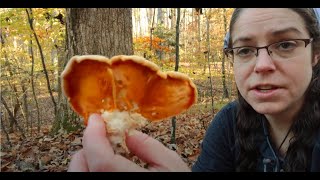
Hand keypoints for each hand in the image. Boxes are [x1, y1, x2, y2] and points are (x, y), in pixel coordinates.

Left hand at [68, 114, 190, 171]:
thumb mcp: (171, 164)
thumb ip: (148, 146)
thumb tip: (126, 134)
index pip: (101, 160)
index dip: (94, 135)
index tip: (96, 118)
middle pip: (82, 169)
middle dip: (88, 147)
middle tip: (103, 137)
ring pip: (79, 175)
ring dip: (87, 160)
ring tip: (105, 154)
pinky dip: (90, 170)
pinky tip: (107, 168)